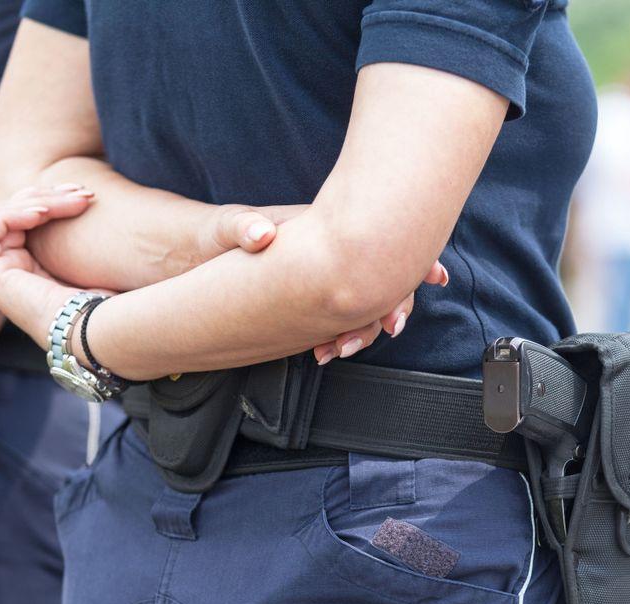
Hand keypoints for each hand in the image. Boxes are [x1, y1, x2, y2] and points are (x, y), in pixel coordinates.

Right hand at [0, 185, 94, 343]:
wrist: (99, 332)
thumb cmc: (109, 305)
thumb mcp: (98, 265)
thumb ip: (87, 240)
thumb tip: (97, 203)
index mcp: (37, 270)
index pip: (32, 222)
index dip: (55, 201)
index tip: (87, 193)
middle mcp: (14, 272)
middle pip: (17, 216)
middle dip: (49, 196)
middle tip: (83, 191)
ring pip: (4, 218)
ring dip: (37, 202)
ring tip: (71, 200)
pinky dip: (13, 215)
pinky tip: (44, 212)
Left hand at [203, 203, 450, 363]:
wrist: (196, 255)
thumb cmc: (214, 235)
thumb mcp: (223, 229)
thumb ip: (242, 227)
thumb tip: (260, 234)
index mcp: (319, 229)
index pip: (375, 239)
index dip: (410, 255)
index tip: (433, 273)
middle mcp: (327, 250)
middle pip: (381, 273)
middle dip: (397, 301)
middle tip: (392, 326)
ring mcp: (323, 273)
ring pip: (365, 299)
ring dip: (367, 326)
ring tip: (348, 348)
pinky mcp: (313, 295)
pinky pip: (342, 314)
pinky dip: (345, 333)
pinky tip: (334, 350)